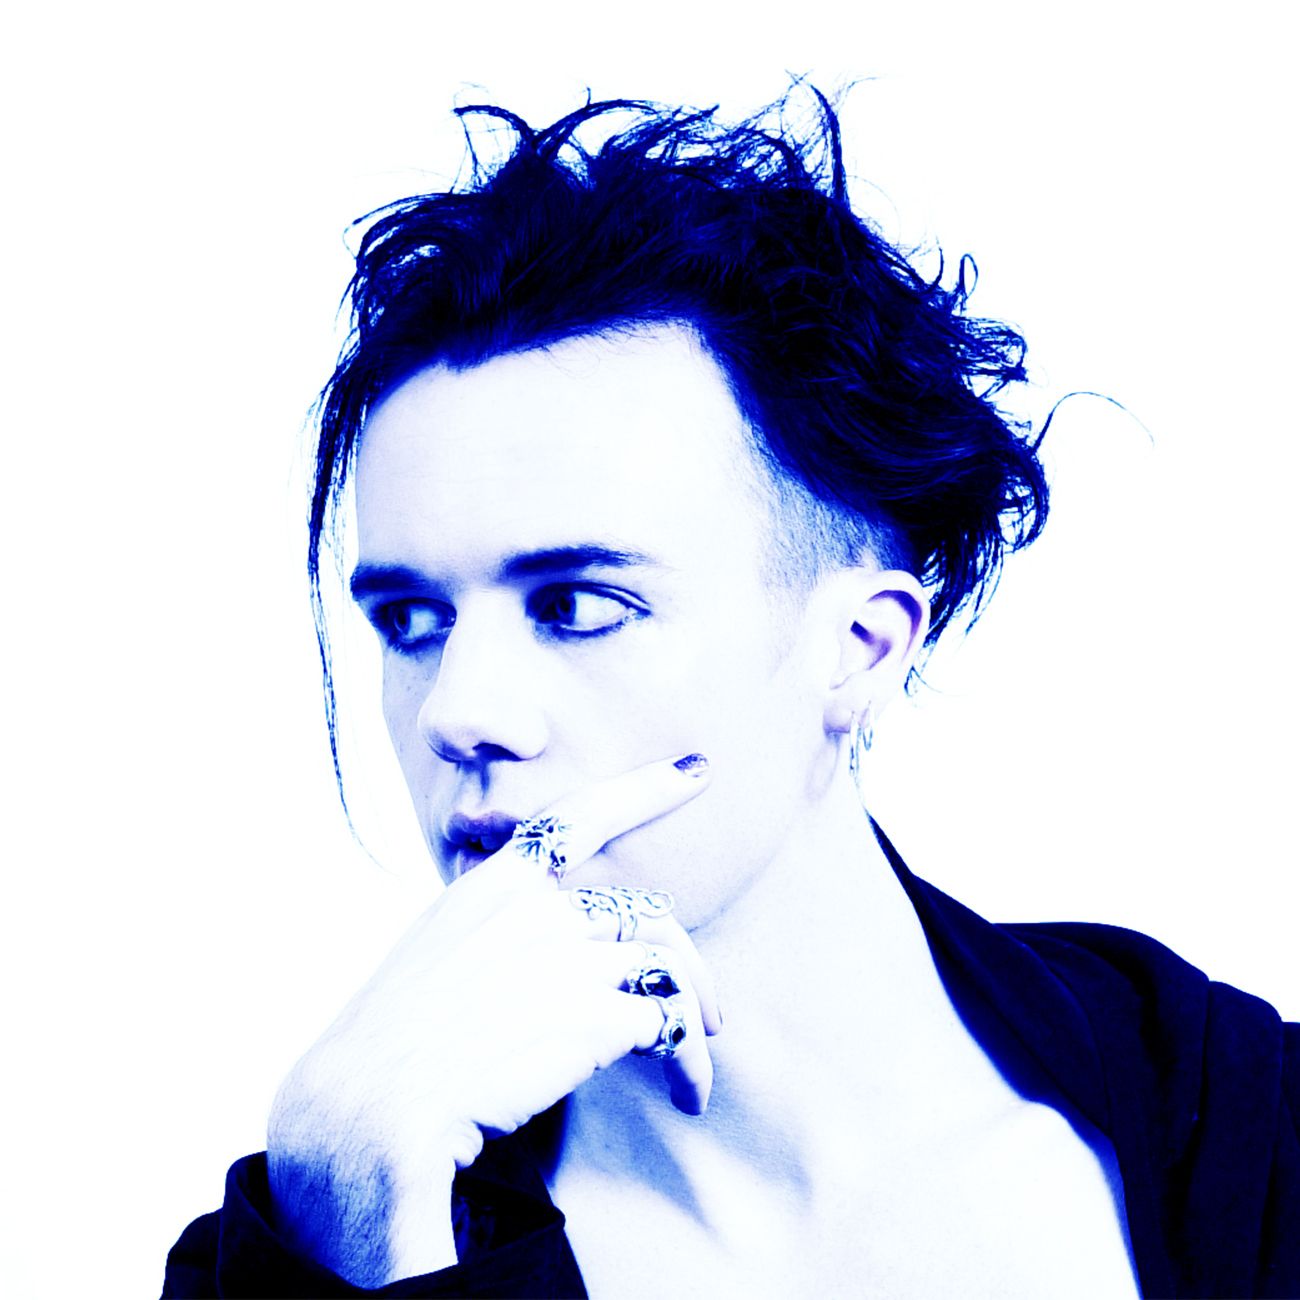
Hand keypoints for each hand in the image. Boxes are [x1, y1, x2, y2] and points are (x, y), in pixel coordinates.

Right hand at [266, 753, 718, 1286]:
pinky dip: (688, 1060)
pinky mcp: (592, 1015)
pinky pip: (667, 1023)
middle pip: (646, 910)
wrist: (369, 1108)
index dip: (643, 791)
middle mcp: (536, 911)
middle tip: (708, 1010)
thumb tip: (553, 947)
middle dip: (688, 959)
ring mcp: (567, 957)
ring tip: (697, 1064)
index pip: (577, 818)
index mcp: (492, 888)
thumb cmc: (392, 1044)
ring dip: (694, 1020)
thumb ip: (496, 932)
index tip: (694, 771)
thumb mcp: (434, 954)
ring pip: (666, 968)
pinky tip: (687, 1093)